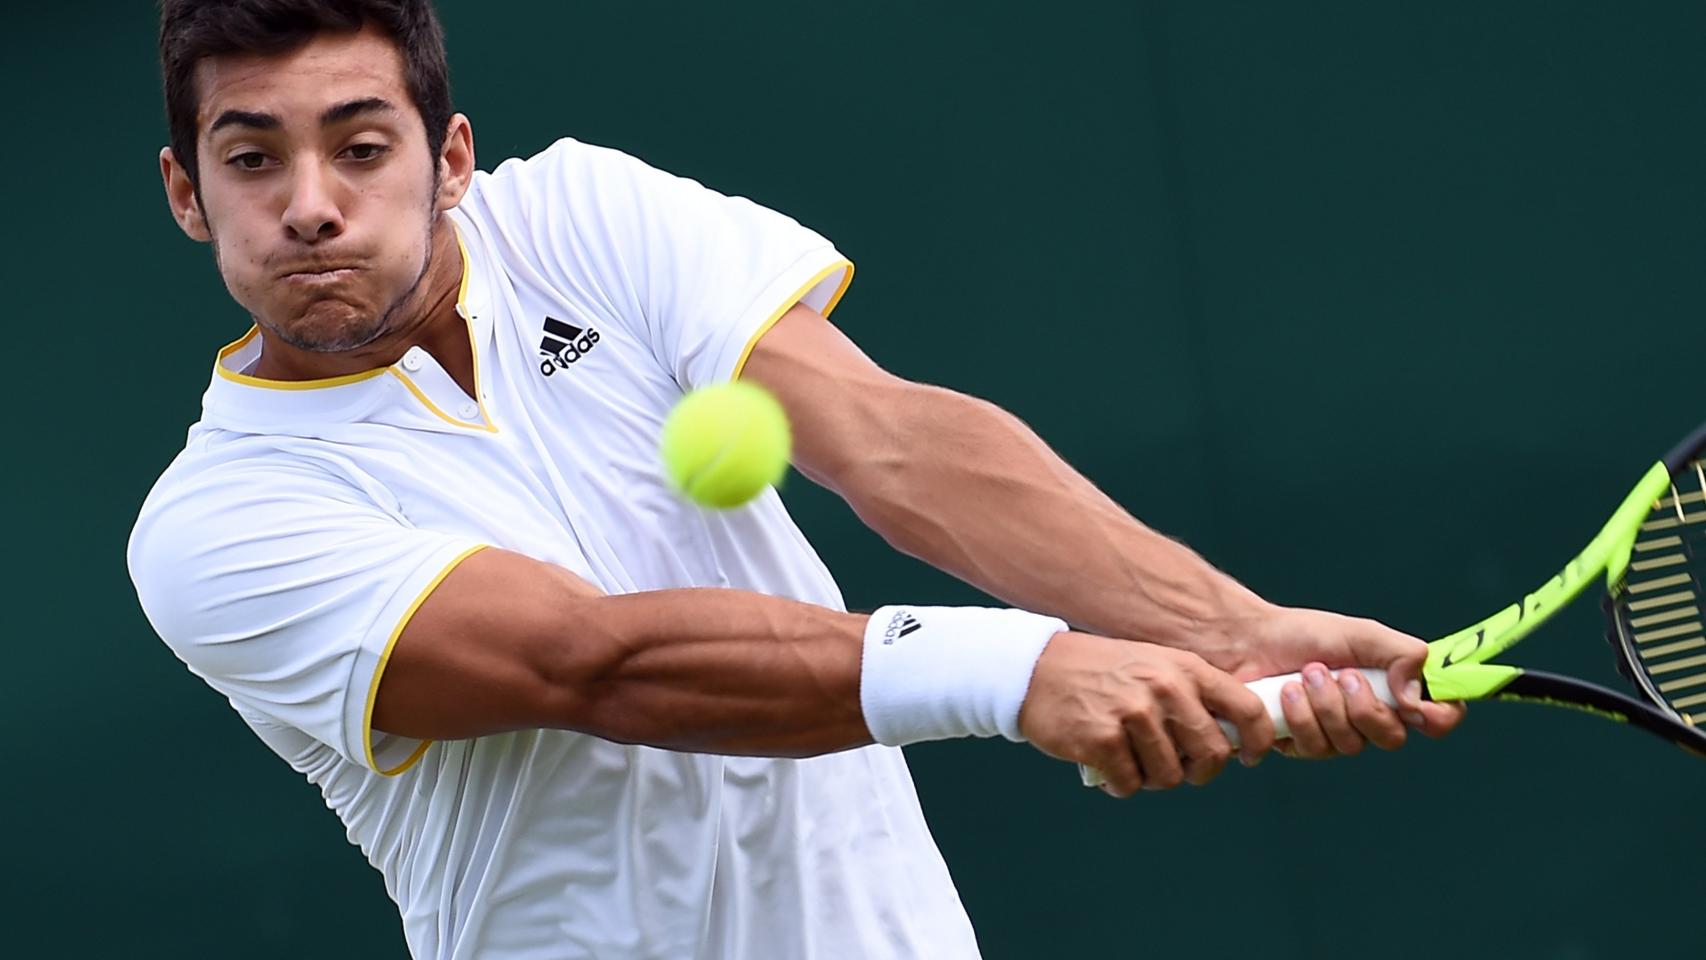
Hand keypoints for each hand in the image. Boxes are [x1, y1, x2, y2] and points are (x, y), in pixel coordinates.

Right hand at [1018, 632, 1275, 796]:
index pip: (1247, 708)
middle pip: (1213, 754)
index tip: (1250, 757)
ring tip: (1128, 758)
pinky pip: (1130, 784)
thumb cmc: (1099, 673)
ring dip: (1150, 777)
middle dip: (1196, 770)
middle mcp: (1165, 688)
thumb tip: (1230, 742)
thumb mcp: (1154, 665)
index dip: (1259, 740)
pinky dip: (1118, 783)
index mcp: (1185, 668)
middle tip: (1172, 765)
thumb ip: (1191, 695)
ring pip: (1170, 776)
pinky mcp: (1103, 740)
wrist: (1033, 670)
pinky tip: (1104, 763)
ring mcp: (1134, 714)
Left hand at [1198, 603, 1466, 757]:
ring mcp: (1336, 736)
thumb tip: (1417, 699)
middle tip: (1340, 675)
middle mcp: (1370, 719)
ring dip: (1325, 708)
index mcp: (1394, 690)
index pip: (1438, 718)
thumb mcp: (1361, 634)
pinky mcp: (1301, 745)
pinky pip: (1312, 749)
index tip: (1418, 707)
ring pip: (1349, 745)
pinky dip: (1299, 718)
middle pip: (1391, 739)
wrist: (1250, 640)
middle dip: (1363, 707)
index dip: (1439, 718)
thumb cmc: (1306, 635)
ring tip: (1303, 676)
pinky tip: (1285, 694)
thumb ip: (1401, 655)